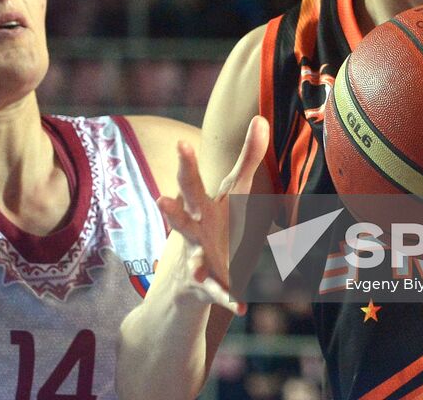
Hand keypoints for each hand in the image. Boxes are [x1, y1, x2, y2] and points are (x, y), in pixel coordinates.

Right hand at [157, 116, 268, 313]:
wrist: (191, 280)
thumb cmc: (216, 223)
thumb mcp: (232, 192)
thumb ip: (247, 157)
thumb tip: (260, 117)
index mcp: (203, 206)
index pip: (193, 181)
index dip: (186, 164)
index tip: (180, 144)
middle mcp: (194, 229)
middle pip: (183, 213)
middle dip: (175, 204)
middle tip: (162, 197)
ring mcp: (197, 257)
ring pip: (192, 254)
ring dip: (195, 260)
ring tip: (196, 266)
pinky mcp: (207, 283)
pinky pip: (217, 291)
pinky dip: (227, 297)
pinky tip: (241, 306)